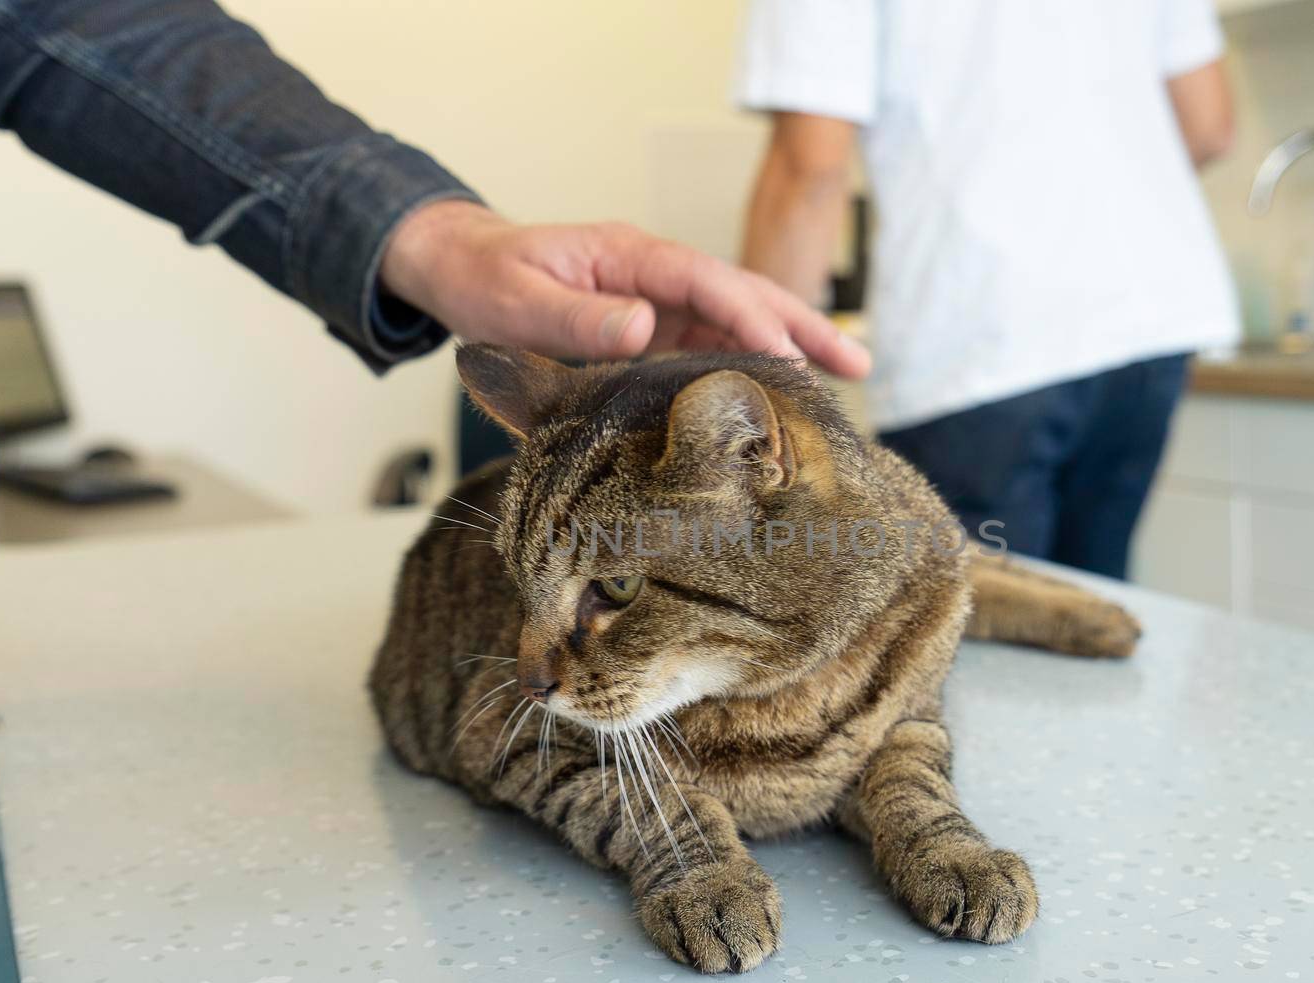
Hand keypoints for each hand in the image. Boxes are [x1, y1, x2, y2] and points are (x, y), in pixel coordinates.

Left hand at [380, 199, 869, 378]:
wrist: (455, 269)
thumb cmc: (480, 280)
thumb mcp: (515, 300)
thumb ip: (576, 315)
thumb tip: (644, 325)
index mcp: (630, 256)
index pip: (708, 282)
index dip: (753, 317)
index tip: (790, 356)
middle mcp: (654, 274)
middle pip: (743, 295)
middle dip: (802, 327)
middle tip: (858, 365)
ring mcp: (656, 301)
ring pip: (736, 322)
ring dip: (788, 350)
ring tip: (843, 384)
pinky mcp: (650, 328)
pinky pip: (709, 346)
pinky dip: (749, 366)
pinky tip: (777, 395)